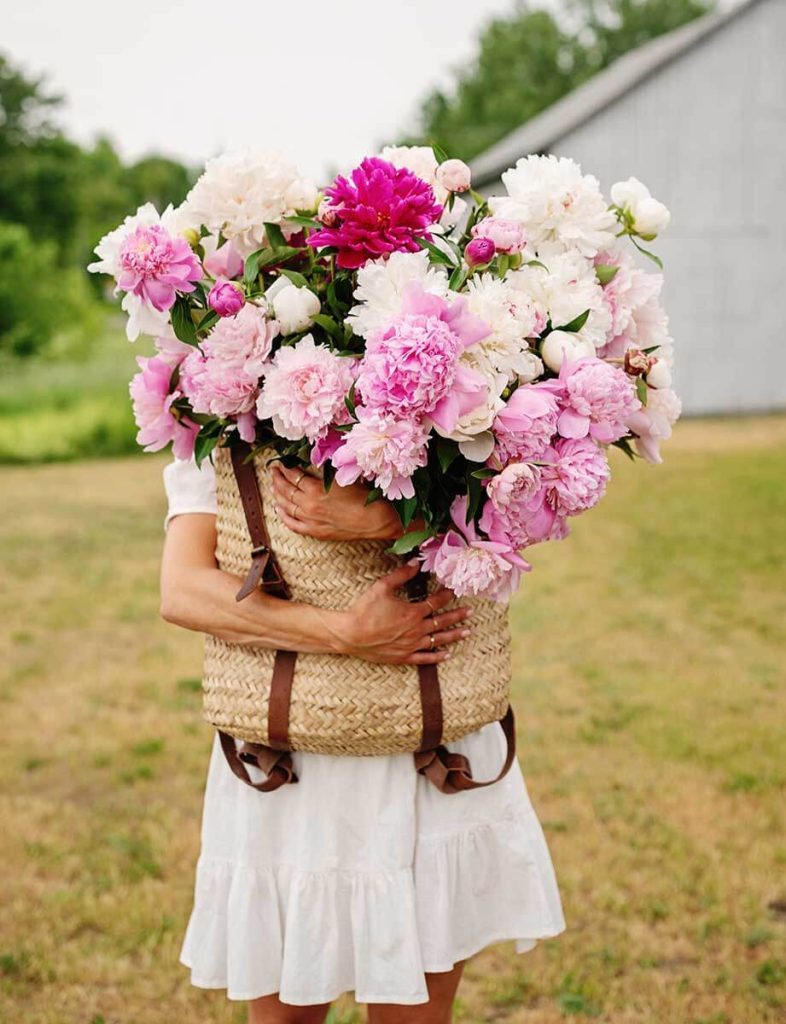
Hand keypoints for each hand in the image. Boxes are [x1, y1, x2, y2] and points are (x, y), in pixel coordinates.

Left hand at [271, 462, 403, 540]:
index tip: (280, 463)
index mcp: (316, 489)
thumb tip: (316, 461)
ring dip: (277, 494)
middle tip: (272, 470)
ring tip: (273, 486)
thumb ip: (326, 470)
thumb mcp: (343, 477)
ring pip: (286, 506)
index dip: (285, 468)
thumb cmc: (363, 496)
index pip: (293, 476)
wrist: (374, 520)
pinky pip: (292, 524)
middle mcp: (309, 504)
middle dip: (277, 478)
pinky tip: (279, 509)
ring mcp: (310, 520)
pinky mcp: (315, 531)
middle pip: (286, 490)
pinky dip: (283, 515)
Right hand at [323, 562, 472, 664]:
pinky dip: (437, 657)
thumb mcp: (382, 587)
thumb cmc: (364, 610)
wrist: (350, 634)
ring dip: (454, 635)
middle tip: (470, 611)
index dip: (447, 595)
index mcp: (412, 612)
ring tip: (467, 631)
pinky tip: (447, 655)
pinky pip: (425, 658)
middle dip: (457, 615)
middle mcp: (416, 630)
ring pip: (438, 641)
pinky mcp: (403, 657)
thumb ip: (401, 574)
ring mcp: (411, 645)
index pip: (436, 602)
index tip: (456, 591)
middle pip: (442, 622)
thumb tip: (415, 562)